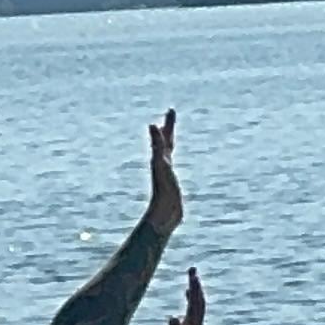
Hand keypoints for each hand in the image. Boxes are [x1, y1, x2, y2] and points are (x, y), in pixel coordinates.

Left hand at [142, 110, 182, 234]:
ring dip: (169, 143)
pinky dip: (173, 162)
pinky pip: (172, 168)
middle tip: (171, 113)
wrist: (163, 215)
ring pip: (168, 154)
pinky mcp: (171, 185)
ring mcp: (166, 174)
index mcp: (160, 159)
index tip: (171, 110)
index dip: (169, 124)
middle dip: (168, 128)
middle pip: (165, 142)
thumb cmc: (163, 190)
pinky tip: (172, 163)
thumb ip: (157, 144)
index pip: (164, 137)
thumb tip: (151, 125)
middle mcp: (162, 164)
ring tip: (171, 137)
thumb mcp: (161, 163)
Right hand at [166, 267, 205, 324]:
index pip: (195, 300)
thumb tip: (173, 317)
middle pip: (198, 299)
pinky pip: (193, 310)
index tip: (193, 273)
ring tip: (192, 280)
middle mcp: (196, 321)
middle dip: (196, 284)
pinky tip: (186, 299)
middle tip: (193, 270)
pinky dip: (191, 301)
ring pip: (197, 304)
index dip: (194, 286)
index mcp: (193, 322)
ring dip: (195, 291)